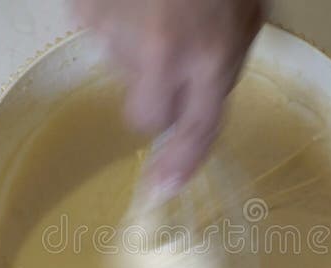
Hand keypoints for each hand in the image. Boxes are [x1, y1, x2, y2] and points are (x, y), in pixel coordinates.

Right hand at [75, 0, 263, 196]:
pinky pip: (100, 36)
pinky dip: (115, 22)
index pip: (195, 129)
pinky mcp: (85, 13)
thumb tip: (195, 111)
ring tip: (159, 8)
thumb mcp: (245, 17)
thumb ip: (223, 69)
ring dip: (139, 51)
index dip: (180, 162)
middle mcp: (161, 53)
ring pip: (123, 71)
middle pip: (146, 116)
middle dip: (156, 101)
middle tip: (171, 61)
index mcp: (211, 54)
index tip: (164, 186)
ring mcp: (115, 33)